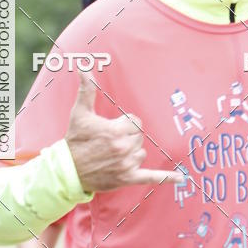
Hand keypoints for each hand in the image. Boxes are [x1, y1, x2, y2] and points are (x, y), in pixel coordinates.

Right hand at [65, 70, 182, 192]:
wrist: (67, 169)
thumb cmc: (74, 139)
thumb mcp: (80, 112)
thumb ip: (87, 89)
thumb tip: (84, 68)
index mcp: (115, 130)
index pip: (136, 122)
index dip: (125, 123)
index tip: (114, 127)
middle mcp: (123, 148)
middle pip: (139, 137)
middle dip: (128, 137)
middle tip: (111, 141)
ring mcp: (126, 164)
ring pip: (141, 153)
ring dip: (132, 152)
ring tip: (114, 154)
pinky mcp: (127, 178)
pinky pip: (151, 177)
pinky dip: (166, 177)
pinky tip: (180, 178)